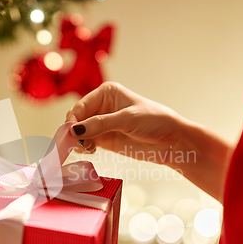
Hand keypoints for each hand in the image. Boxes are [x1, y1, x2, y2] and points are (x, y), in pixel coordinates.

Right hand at [65, 82, 233, 201]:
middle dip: (73, 131)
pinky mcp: (105, 139)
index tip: (70, 134)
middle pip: (76, 119)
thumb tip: (75, 130)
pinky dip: (84, 147)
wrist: (173, 141)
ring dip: (78, 141)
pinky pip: (86, 142)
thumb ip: (100, 124)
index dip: (72, 119)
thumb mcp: (127, 119)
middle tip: (76, 144)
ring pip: (79, 132)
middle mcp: (101, 106)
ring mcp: (102, 124)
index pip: (80, 106)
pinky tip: (91, 150)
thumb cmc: (155, 121)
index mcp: (106, 93)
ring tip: (87, 148)